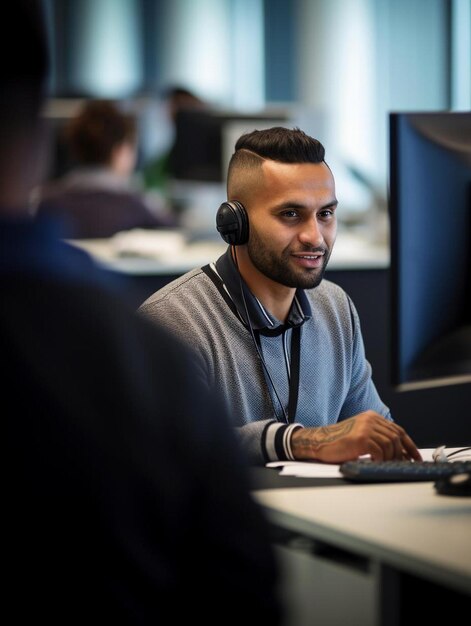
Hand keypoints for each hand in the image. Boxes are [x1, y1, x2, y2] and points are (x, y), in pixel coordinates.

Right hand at [290, 411, 421, 462]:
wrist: (320, 442)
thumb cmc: (340, 443)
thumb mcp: (362, 435)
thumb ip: (378, 438)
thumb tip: (400, 453)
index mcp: (372, 417)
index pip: (398, 430)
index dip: (410, 445)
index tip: (416, 457)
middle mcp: (370, 419)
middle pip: (396, 438)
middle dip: (402, 454)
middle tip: (401, 466)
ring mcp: (365, 427)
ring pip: (390, 445)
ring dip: (390, 459)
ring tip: (383, 465)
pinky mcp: (360, 438)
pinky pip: (379, 452)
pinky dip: (380, 460)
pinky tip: (373, 462)